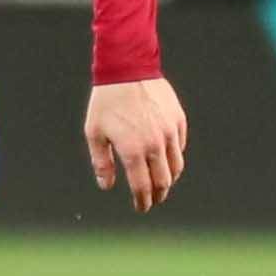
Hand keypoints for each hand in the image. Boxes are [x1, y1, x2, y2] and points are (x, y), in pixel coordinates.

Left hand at [84, 77, 186, 213]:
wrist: (127, 68)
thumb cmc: (106, 101)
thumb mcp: (94, 132)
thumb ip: (101, 162)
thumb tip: (107, 186)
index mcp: (133, 150)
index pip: (142, 186)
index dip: (142, 201)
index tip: (141, 207)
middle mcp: (155, 144)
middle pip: (163, 181)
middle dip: (158, 195)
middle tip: (152, 200)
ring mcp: (169, 132)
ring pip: (176, 166)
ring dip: (169, 179)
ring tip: (162, 183)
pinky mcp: (178, 120)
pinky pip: (180, 146)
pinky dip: (175, 157)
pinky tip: (166, 159)